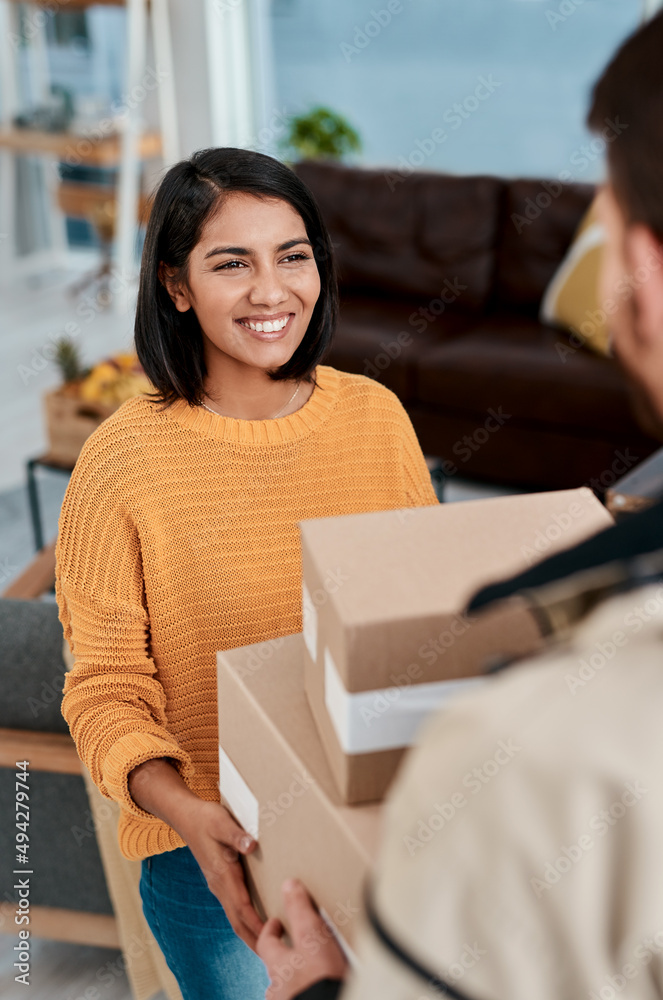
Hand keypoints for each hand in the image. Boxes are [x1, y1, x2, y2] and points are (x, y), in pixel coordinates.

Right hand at [183, 799, 264, 949]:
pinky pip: (233, 908)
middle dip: (254, 939)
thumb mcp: (221, 821)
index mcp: (222, 874)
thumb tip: (252, 846)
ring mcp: (218, 885)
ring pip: (234, 917)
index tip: (273, 935)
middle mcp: (219, 885)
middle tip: (275, 954)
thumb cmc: (206, 818)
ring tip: (270, 946)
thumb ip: (236, 835)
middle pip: (237, 921)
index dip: (257, 923)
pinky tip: (256, 923)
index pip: (241, 907)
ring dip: (250, 933)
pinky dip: (245, 921)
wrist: (186, 817)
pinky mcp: (220, 881)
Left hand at [257, 879, 348, 999]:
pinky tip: (317, 986)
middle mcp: (279, 986)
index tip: (275, 921)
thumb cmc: (320, 978)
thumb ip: (299, 910)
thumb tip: (288, 885)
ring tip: (310, 969)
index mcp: (277, 965)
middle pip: (275, 966)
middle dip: (283, 956)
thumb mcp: (311, 935)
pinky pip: (301, 994)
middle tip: (295, 947)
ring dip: (295, 976)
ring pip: (287, 985)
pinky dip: (306, 989)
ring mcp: (288, 999)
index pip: (264, 943)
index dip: (269, 930)